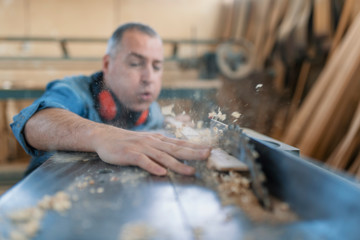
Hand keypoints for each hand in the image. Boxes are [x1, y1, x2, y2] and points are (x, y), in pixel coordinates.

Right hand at [93, 128, 210, 175]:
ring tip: (190, 170)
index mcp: (158, 140)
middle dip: (193, 153)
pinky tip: (161, 172)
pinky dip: (152, 166)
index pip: (180, 143)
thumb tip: (179, 152)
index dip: (195, 147)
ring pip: (162, 156)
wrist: (105, 136)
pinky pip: (142, 161)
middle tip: (208, 156)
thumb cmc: (129, 141)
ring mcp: (141, 148)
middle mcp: (153, 142)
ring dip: (177, 164)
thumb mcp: (148, 141)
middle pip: (176, 148)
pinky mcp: (129, 154)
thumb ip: (162, 147)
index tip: (210, 149)